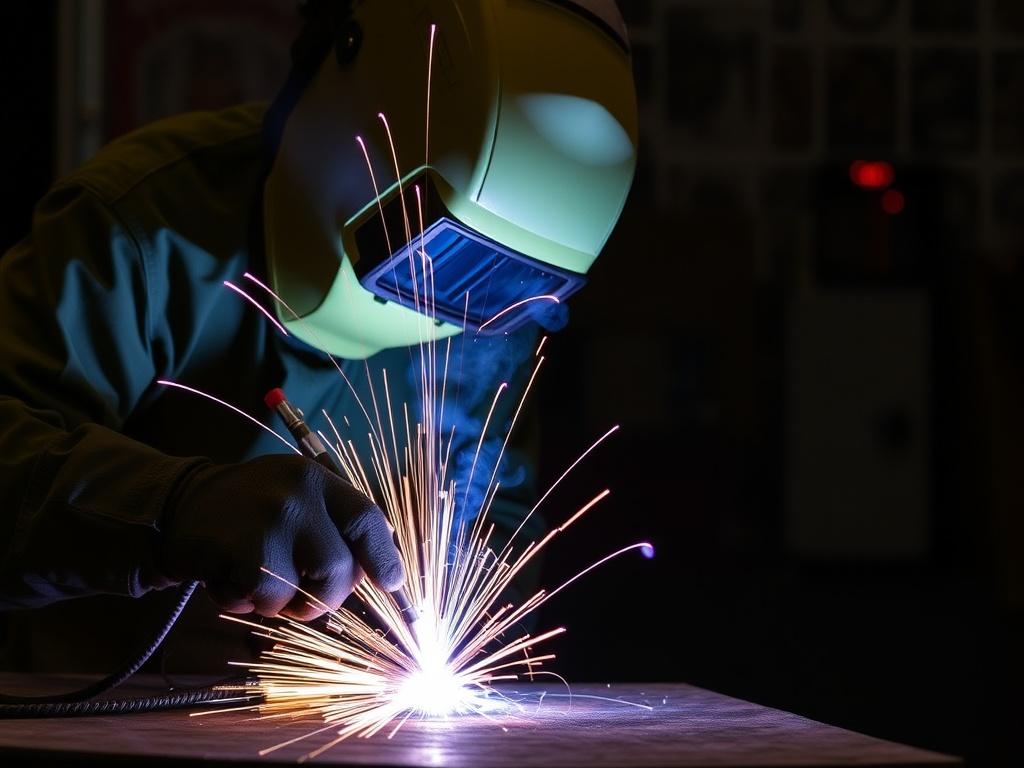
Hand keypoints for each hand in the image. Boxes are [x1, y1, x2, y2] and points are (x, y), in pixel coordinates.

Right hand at [159, 455, 403, 619]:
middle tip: (307, 600)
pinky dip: (246, 602)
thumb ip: (335, 523)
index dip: (383, 557)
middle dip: (327, 598)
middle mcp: (297, 496)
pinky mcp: (237, 548)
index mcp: (316, 480)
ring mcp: (267, 522)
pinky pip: (260, 601)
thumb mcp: (296, 494)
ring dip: (278, 602)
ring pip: (298, 595)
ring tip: (255, 574)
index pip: (367, 519)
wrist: (179, 500)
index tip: (391, 582)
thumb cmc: (251, 507)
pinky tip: (229, 576)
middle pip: (339, 569)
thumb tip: (382, 566)